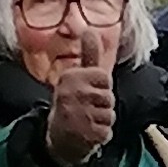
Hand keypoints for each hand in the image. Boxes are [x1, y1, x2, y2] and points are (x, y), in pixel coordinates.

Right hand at [45, 23, 116, 165]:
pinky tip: (88, 133)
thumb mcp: (78, 77)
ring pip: (110, 115)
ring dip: (102, 120)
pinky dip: (101, 135)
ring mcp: (77, 115)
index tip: (88, 91)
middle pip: (109, 96)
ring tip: (87, 120)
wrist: (57, 137)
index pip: (104, 77)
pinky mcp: (83, 134)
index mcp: (70, 76)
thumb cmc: (72, 103)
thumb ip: (88, 54)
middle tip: (86, 108)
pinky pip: (106, 132)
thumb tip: (90, 29)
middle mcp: (71, 93)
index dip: (101, 86)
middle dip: (103, 105)